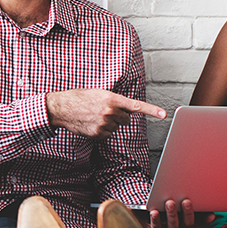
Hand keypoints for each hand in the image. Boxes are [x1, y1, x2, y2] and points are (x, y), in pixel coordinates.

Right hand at [46, 89, 165, 139]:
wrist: (62, 108)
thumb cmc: (82, 97)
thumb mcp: (101, 93)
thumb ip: (116, 101)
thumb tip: (126, 111)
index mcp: (113, 99)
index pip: (137, 106)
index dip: (152, 110)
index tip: (164, 114)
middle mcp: (110, 112)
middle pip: (126, 119)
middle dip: (119, 115)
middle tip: (105, 110)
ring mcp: (104, 124)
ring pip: (117, 127)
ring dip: (110, 123)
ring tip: (95, 116)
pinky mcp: (97, 134)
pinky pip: (107, 135)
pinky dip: (102, 131)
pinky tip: (92, 123)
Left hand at [148, 199, 214, 227]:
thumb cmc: (170, 219)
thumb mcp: (184, 218)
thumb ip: (198, 215)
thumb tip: (213, 215)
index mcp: (187, 224)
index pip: (196, 220)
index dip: (203, 218)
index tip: (209, 213)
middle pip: (186, 222)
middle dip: (187, 212)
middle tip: (186, 201)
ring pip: (172, 224)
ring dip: (172, 214)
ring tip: (170, 203)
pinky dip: (155, 220)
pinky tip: (154, 212)